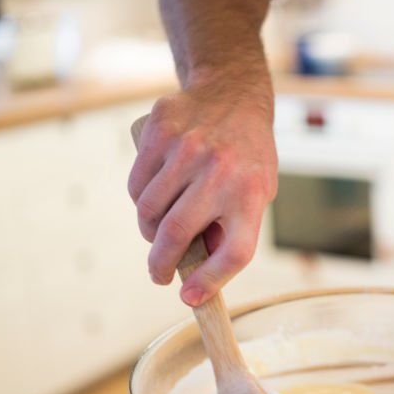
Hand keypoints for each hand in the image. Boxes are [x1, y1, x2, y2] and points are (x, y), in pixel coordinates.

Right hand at [127, 71, 276, 305]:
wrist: (233, 96)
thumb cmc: (246, 158)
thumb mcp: (257, 193)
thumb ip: (231, 230)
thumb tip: (195, 275)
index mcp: (252, 192)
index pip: (234, 252)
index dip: (211, 281)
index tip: (190, 298)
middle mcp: (220, 170)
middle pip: (178, 235)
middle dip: (161, 265)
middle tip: (159, 275)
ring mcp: (187, 149)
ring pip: (149, 212)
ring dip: (149, 231)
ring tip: (161, 229)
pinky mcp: (159, 132)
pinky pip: (137, 185)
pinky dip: (140, 200)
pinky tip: (155, 196)